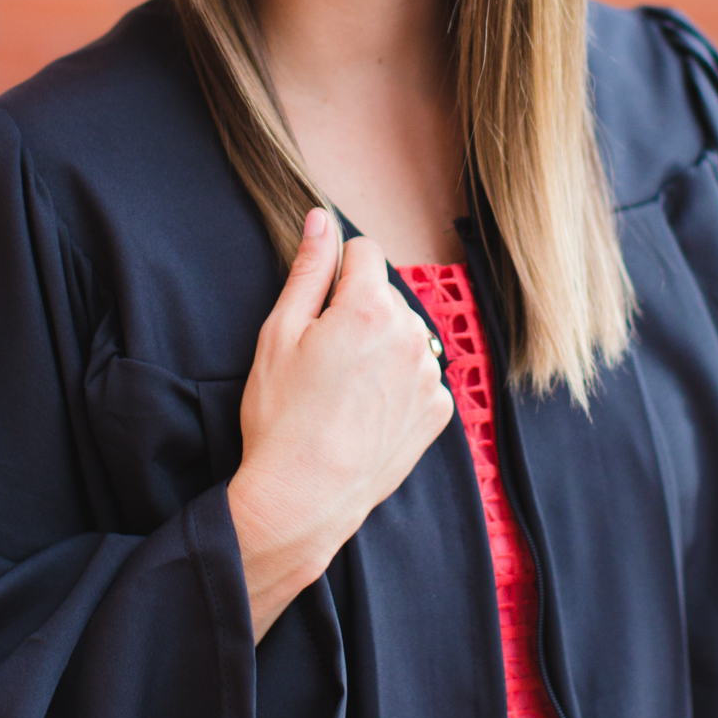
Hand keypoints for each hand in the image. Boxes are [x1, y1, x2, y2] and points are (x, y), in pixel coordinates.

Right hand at [227, 208, 454, 639]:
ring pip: (404, 334)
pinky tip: (366, 411)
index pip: (364, 251)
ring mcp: (428, 375)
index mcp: (368, 307)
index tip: (318, 307)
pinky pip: (419, 376)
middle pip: (386, 294)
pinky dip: (398, 384)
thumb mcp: (278, 334)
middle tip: (322, 359)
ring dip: (381, 347)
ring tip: (344, 389)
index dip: (336, 272)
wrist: (304, 498)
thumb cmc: (281, 418)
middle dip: (357, 312)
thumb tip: (320, 219)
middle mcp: (409, 334)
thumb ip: (308, 270)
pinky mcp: (438, 410)